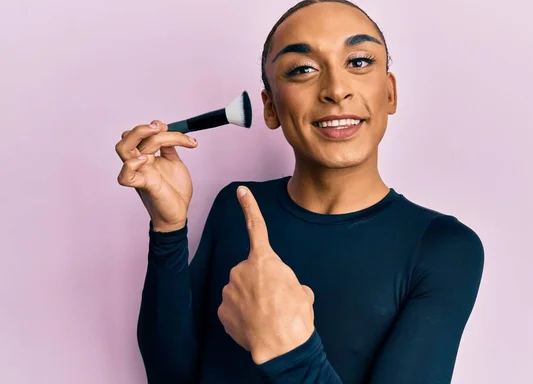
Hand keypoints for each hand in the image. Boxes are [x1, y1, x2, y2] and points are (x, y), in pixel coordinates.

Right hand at [115, 120, 197, 231]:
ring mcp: (140, 173)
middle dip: (143, 128)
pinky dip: (132, 164)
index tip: (168, 127)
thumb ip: (169, 148)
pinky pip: (126, 176)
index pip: (141, 135)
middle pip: (127, 138)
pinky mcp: (144, 185)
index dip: (153, 127)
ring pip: (123, 149)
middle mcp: (140, 163)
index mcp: (146, 156)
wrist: (178, 213)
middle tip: (161, 126)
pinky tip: (146, 159)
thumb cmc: (174, 190)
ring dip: (138, 135)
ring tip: (157, 132)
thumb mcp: (174, 163)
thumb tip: (166, 132)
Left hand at [218, 186, 314, 364]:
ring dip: (251, 299)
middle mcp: (242, 270)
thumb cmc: (295, 318)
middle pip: (251, 271)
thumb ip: (290, 283)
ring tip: (267, 315)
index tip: (241, 192)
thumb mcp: (302, 292)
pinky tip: (254, 325)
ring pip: (240, 290)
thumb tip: (290, 291)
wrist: (281, 348)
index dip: (249, 207)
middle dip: (261, 282)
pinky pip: (233, 308)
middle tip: (276, 301)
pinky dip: (242, 315)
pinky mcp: (222, 310)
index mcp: (265, 261)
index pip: (256, 227)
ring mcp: (230, 291)